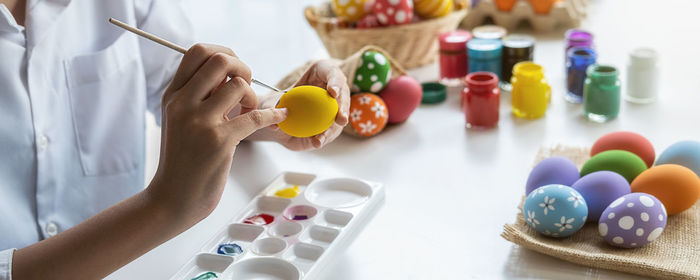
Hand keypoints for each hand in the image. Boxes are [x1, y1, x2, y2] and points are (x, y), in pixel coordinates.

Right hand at [149, 44, 286, 220]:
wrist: (172, 198)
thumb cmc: (183, 159)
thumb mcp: (181, 120)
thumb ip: (199, 96)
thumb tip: (230, 74)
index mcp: (173, 95)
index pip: (197, 51)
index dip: (224, 53)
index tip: (234, 71)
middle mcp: (182, 103)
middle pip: (220, 60)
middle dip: (243, 68)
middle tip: (246, 88)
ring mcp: (199, 122)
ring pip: (238, 86)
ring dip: (252, 97)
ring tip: (248, 114)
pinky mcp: (218, 141)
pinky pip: (255, 117)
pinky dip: (274, 115)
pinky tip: (281, 117)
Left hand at [249, 60, 349, 150]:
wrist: (282, 115)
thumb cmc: (279, 101)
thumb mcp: (272, 100)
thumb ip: (273, 105)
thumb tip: (274, 114)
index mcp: (322, 72)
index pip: (332, 74)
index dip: (335, 82)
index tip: (332, 93)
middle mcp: (333, 87)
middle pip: (342, 97)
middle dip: (343, 108)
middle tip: (341, 119)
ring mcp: (336, 105)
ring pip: (339, 116)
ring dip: (333, 128)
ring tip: (324, 136)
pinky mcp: (334, 121)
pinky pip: (331, 130)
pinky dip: (324, 136)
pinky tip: (317, 142)